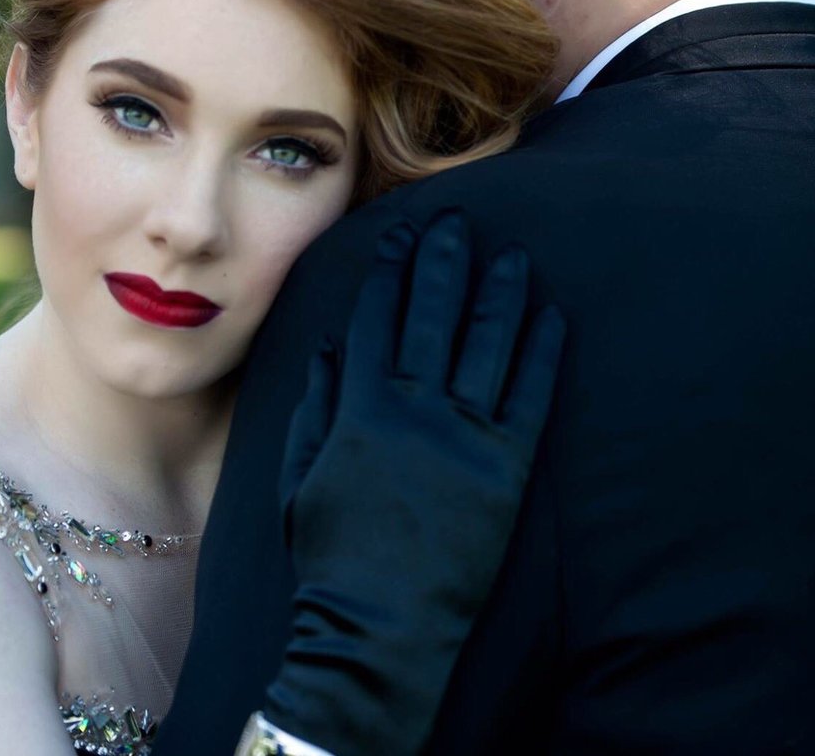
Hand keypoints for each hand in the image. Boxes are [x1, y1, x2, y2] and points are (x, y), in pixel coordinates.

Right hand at [263, 210, 564, 755]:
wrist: (379, 629)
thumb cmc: (330, 555)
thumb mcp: (300, 480)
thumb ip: (314, 408)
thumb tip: (329, 348)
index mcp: (361, 409)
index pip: (375, 321)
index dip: (387, 273)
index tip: (397, 237)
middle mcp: (415, 410)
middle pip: (431, 317)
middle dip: (441, 262)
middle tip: (452, 220)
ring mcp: (465, 437)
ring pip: (487, 345)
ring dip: (498, 293)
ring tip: (509, 253)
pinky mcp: (508, 469)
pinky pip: (530, 397)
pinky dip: (542, 353)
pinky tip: (551, 314)